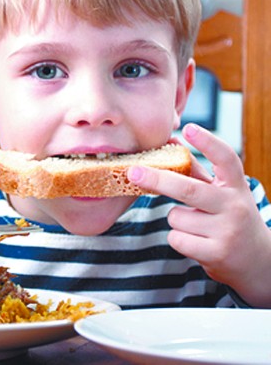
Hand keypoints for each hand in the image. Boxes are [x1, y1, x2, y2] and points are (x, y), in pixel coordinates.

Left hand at [127, 123, 270, 306]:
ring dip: (176, 219)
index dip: (208, 142)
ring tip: (197, 226)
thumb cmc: (230, 217)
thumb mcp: (222, 193)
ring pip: (176, 216)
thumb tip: (170, 140)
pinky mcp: (216, 253)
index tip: (189, 128)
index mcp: (236, 186)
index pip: (226, 159)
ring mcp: (227, 231)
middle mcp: (234, 206)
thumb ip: (197, 170)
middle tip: (133, 172)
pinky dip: (178, 239)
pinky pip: (176, 238)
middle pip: (188, 189)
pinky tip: (197, 241)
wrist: (257, 261)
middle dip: (157, 180)